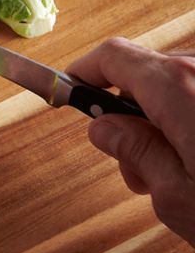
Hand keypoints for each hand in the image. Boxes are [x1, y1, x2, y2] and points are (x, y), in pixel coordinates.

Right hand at [67, 38, 194, 245]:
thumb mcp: (178, 196)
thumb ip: (134, 151)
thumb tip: (103, 128)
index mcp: (180, 87)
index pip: (114, 56)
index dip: (84, 71)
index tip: (69, 92)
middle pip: (148, 73)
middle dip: (129, 114)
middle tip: (131, 167)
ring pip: (181, 86)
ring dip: (164, 121)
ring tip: (172, 176)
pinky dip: (193, 120)